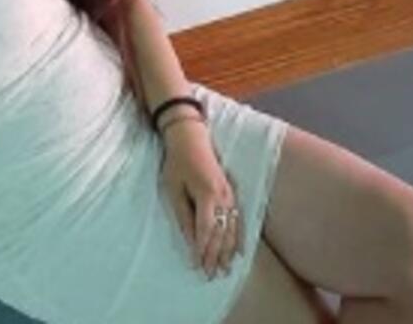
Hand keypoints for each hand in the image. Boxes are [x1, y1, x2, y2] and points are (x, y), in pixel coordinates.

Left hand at [158, 115, 242, 279]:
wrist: (191, 138)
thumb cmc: (177, 162)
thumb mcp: (173, 189)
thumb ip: (183, 216)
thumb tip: (191, 241)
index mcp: (207, 195)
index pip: (206, 230)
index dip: (203, 250)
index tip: (198, 266)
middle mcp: (224, 197)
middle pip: (222, 233)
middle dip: (216, 256)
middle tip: (211, 275)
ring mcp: (230, 195)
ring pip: (232, 229)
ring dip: (228, 251)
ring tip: (224, 270)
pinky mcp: (232, 193)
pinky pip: (238, 220)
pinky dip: (239, 238)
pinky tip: (239, 252)